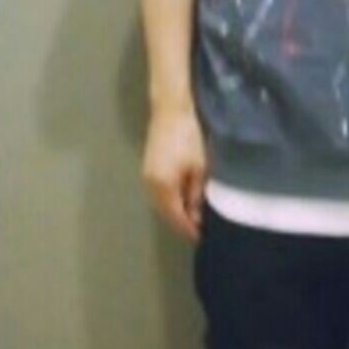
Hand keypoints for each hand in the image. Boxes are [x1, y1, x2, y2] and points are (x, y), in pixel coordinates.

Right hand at [141, 101, 207, 241]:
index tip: (202, 236)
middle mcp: (150, 185)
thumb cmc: (189, 138)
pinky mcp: (147, 169)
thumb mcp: (199, 168)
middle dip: (182, 222)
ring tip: (193, 216)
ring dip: (175, 211)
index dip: (189, 228)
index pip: (176, 217)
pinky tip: (181, 200)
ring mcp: (146, 177)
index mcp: (163, 187)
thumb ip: (196, 194)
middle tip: (199, 228)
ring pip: (161, 204)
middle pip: (166, 212)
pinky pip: (158, 193)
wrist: (171, 112)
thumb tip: (196, 215)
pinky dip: (169, 200)